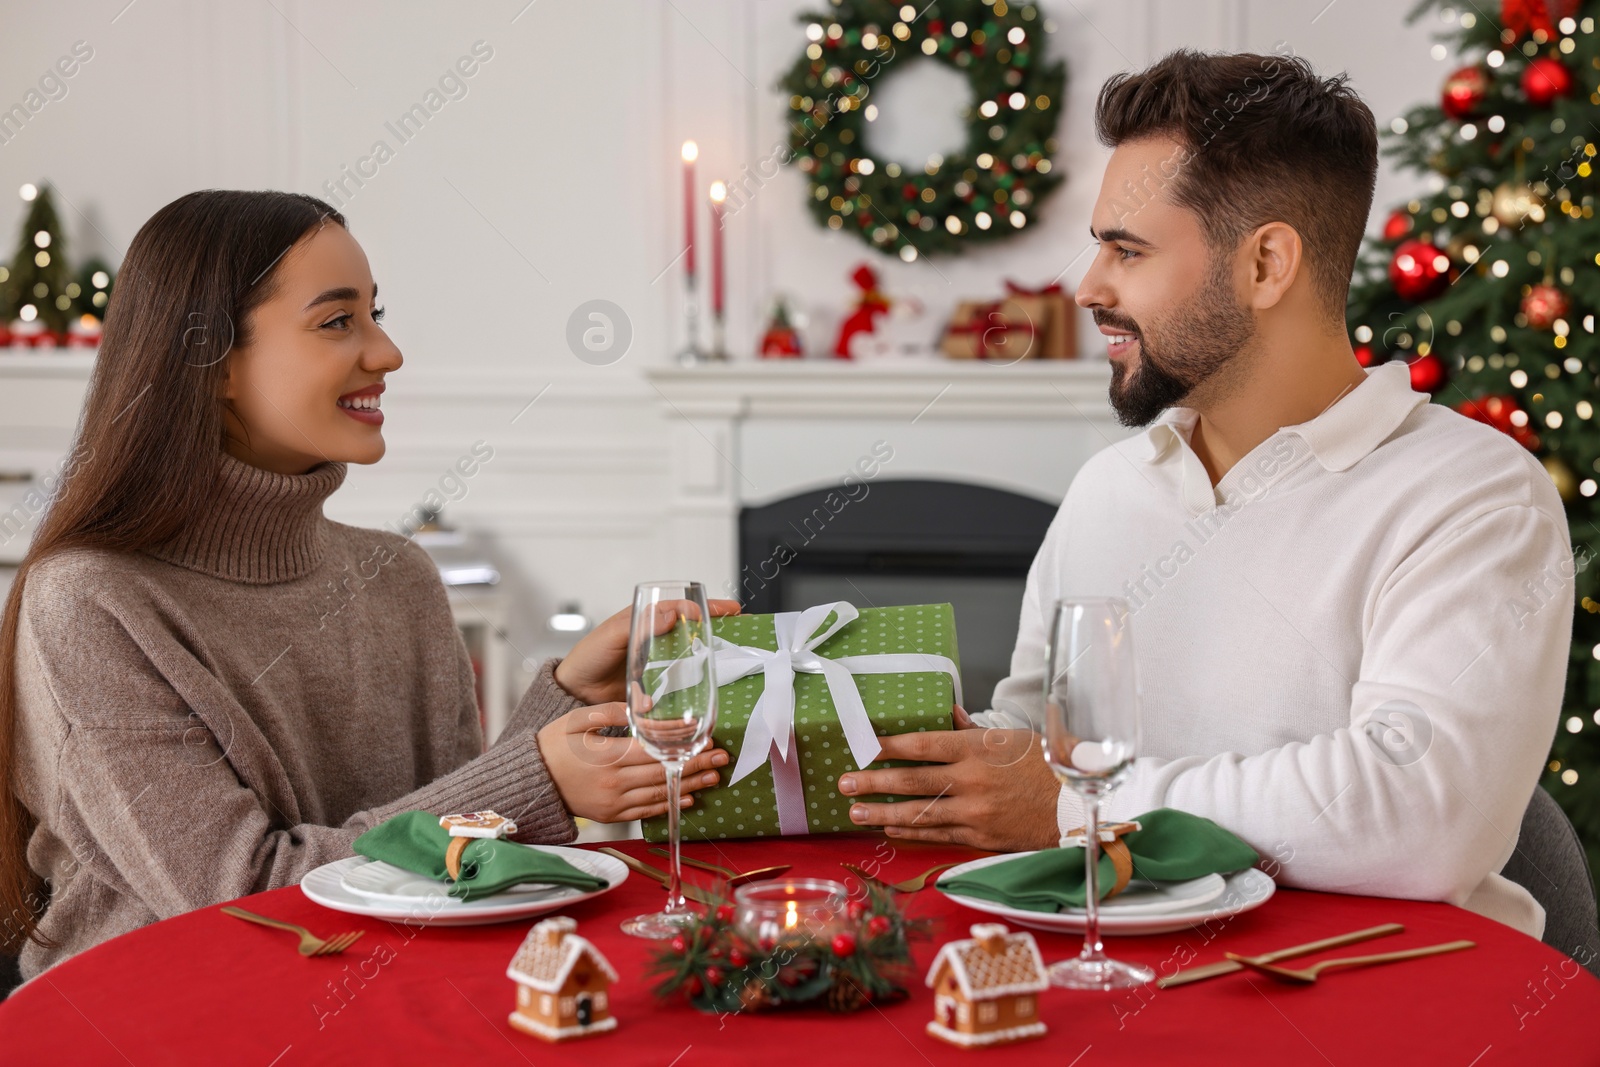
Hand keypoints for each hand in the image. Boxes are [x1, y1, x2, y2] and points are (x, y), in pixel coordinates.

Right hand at [536, 702, 728, 822]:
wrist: (531, 781)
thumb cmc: (553, 745)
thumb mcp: (577, 719)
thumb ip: (612, 712)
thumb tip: (644, 706)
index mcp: (608, 757)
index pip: (655, 749)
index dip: (682, 743)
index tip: (704, 736)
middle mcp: (614, 783)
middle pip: (664, 773)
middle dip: (695, 763)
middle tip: (721, 756)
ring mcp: (613, 803)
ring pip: (659, 794)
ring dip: (689, 785)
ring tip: (713, 776)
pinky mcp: (611, 815)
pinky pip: (646, 811)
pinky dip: (669, 805)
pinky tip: (687, 798)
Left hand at [552, 599, 742, 704]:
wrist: (575, 695)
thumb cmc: (589, 658)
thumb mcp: (610, 636)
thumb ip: (637, 626)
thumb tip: (672, 614)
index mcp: (648, 623)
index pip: (684, 609)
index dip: (710, 608)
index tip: (731, 611)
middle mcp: (659, 642)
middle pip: (697, 631)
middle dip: (724, 628)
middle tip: (748, 627)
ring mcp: (662, 666)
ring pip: (697, 656)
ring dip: (719, 655)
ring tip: (744, 654)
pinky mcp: (662, 690)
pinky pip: (687, 684)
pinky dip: (705, 683)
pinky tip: (721, 685)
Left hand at [835, 718, 1060, 851]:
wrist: (1074, 806)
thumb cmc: (1043, 765)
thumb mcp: (1010, 737)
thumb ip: (971, 729)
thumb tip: (944, 712)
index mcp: (978, 749)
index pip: (923, 745)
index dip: (889, 746)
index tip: (864, 745)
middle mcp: (972, 781)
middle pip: (912, 781)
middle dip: (873, 782)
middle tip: (844, 781)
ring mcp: (975, 812)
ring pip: (918, 813)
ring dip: (881, 812)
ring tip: (855, 811)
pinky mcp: (980, 836)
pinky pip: (937, 834)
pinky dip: (910, 831)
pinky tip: (889, 827)